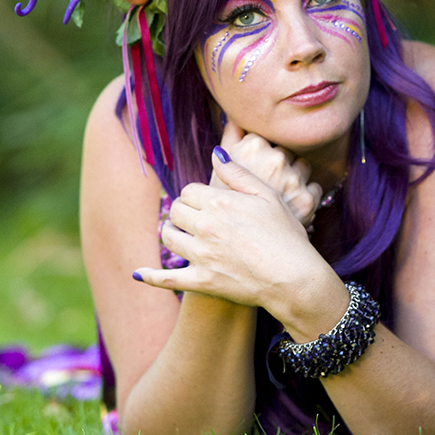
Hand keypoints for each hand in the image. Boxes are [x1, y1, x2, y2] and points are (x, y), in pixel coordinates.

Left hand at [135, 149, 339, 321]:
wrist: (294, 278)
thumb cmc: (286, 235)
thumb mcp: (267, 197)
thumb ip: (238, 174)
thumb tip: (215, 152)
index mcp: (220, 203)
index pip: (189, 190)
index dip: (195, 194)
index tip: (204, 199)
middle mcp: (205, 227)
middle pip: (176, 210)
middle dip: (181, 210)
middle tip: (189, 214)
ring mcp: (201, 256)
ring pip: (169, 238)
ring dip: (169, 232)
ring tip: (174, 232)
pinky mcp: (201, 282)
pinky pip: (167, 278)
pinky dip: (151, 276)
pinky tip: (140, 273)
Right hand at [209, 121, 321, 227]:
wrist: (240, 250)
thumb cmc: (225, 209)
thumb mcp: (219, 171)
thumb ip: (230, 139)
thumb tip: (234, 117)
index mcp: (253, 147)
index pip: (264, 138)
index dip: (258, 155)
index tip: (253, 169)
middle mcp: (276, 159)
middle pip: (284, 151)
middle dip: (278, 164)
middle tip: (265, 184)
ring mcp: (293, 179)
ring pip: (302, 166)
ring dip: (295, 177)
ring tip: (279, 195)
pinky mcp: (308, 199)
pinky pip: (314, 188)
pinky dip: (306, 196)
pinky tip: (291, 206)